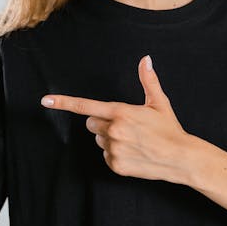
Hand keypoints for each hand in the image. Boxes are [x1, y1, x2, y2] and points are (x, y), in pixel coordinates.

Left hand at [40, 55, 193, 183]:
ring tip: (132, 140)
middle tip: (125, 125)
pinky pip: (106, 156)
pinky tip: (133, 152)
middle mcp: (114, 131)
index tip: (45, 101)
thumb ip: (148, 80)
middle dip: (102, 122)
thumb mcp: (159, 102)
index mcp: (120, 112)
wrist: (181, 158)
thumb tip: (146, 59)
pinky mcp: (116, 165)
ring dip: (109, 138)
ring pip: (99, 140)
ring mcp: (114, 149)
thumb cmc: (170, 128)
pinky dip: (115, 154)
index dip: (63, 102)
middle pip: (91, 123)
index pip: (85, 106)